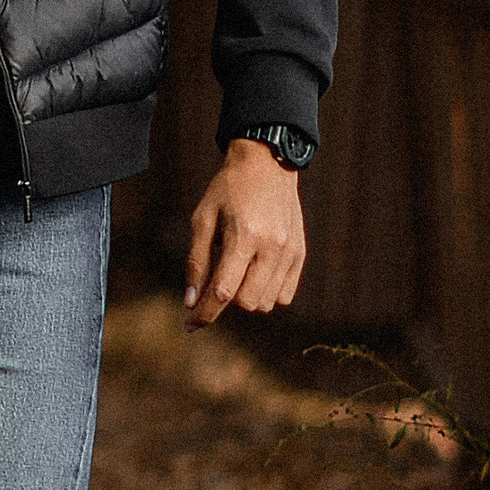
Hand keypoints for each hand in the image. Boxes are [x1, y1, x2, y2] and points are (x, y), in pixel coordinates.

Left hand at [185, 138, 307, 326]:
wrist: (267, 164)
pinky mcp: (300, 254)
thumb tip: (190, 301)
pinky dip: (267, 294)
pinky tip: (254, 275)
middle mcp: (272, 247)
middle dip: (225, 303)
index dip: (204, 313)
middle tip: (213, 286)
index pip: (223, 291)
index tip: (190, 325)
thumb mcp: (202, 219)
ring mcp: (290, 252)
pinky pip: (285, 295)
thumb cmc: (227, 189)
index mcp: (244, 236)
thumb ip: (196, 262)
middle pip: (248, 302)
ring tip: (235, 273)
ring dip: (246, 299)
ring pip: (268, 303)